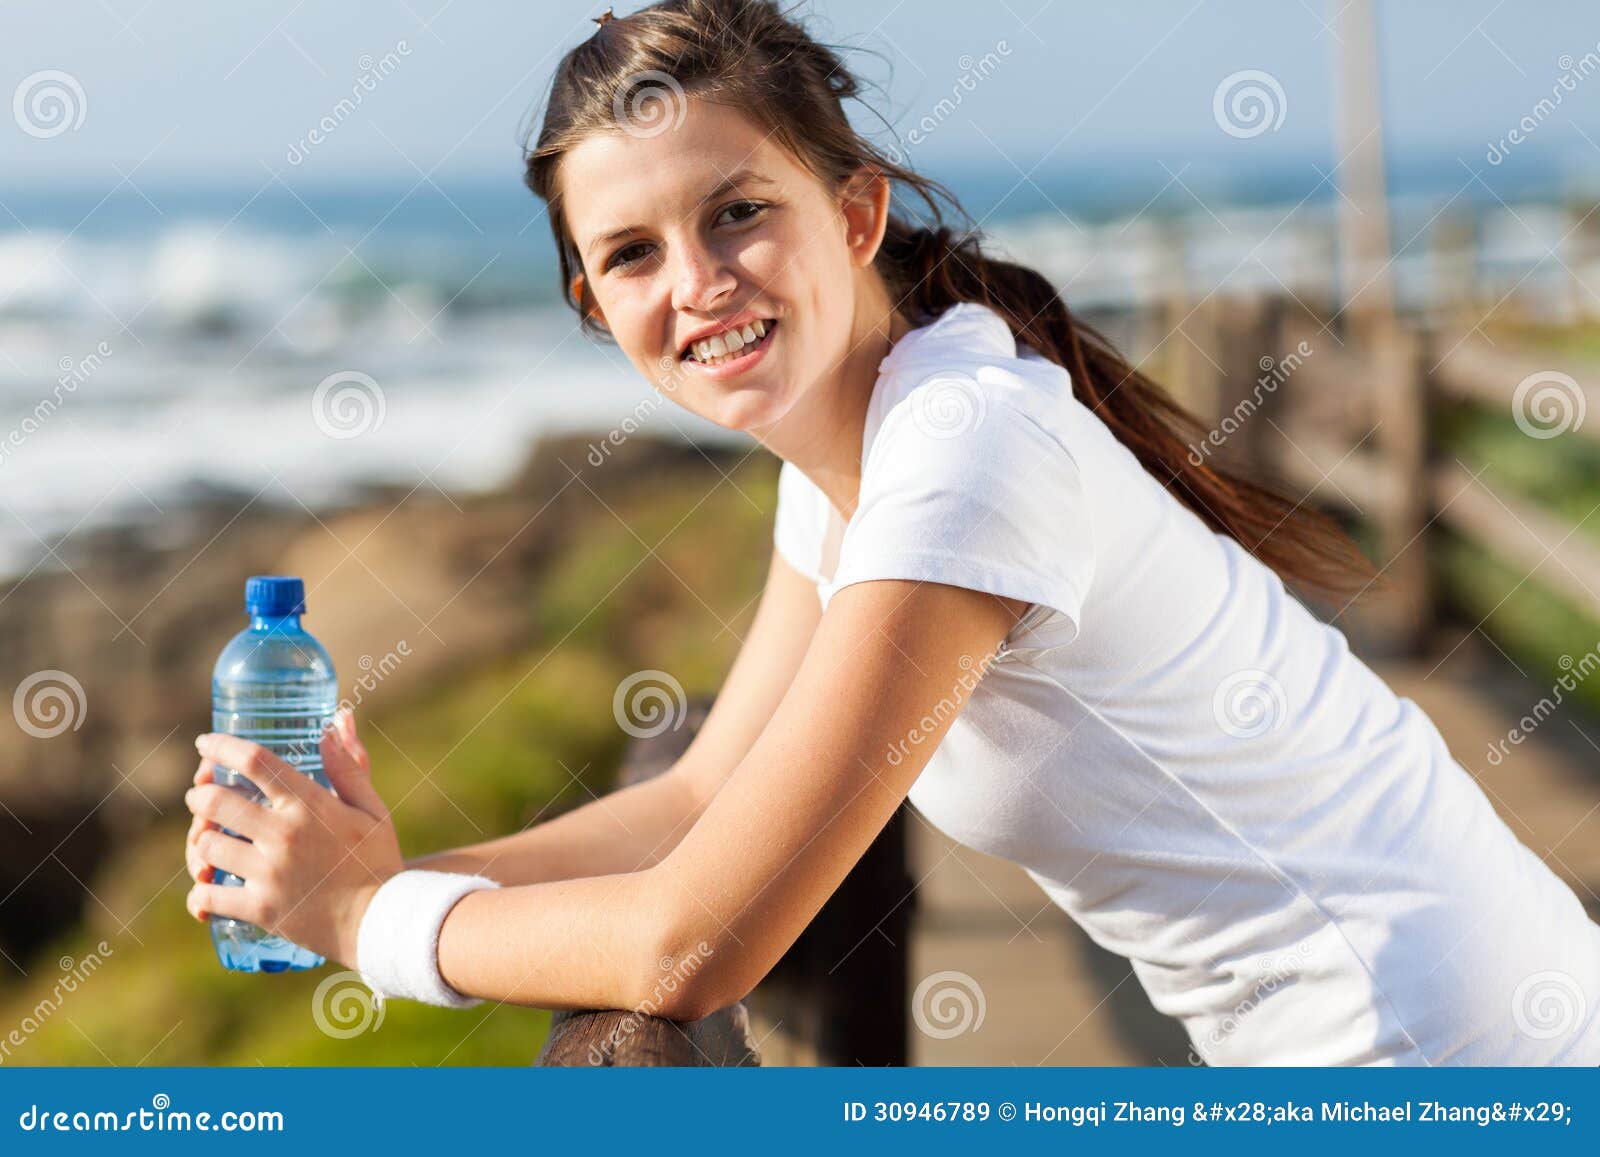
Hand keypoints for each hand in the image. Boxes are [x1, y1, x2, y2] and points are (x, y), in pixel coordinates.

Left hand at [183, 707, 402, 968]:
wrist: (384, 921)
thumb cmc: (378, 860)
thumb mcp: (371, 808)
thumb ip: (348, 765)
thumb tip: (335, 722)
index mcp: (309, 805)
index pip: (253, 761)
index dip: (222, 746)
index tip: (205, 743)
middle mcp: (283, 835)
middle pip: (214, 802)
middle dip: (200, 795)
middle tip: (202, 797)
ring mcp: (268, 874)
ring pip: (207, 847)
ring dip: (202, 842)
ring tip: (209, 841)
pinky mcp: (260, 909)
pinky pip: (207, 897)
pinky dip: (201, 894)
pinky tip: (208, 888)